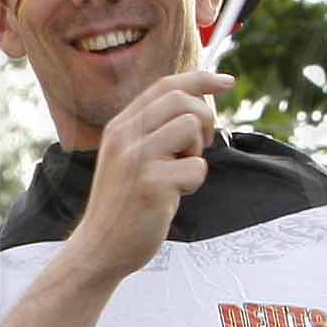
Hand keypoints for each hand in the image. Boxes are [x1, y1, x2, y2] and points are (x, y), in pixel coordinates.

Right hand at [64, 69, 230, 285]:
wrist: (99, 247)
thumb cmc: (122, 204)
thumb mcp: (127, 158)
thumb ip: (151, 131)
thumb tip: (195, 108)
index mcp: (119, 126)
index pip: (165, 85)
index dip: (201, 79)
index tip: (227, 81)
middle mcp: (124, 136)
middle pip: (181, 99)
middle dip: (205, 117)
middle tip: (201, 146)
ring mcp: (136, 159)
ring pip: (190, 126)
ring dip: (197, 151)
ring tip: (180, 173)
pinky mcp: (152, 184)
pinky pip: (196, 168)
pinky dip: (194, 182)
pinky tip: (175, 195)